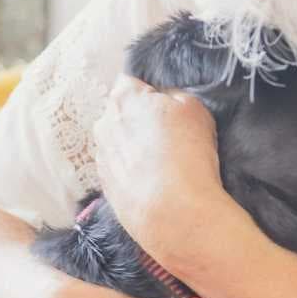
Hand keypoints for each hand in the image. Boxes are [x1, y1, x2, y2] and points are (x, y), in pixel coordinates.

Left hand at [93, 75, 242, 265]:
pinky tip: (157, 185)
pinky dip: (135, 175)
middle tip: (171, 138)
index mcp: (123, 98)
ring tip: (166, 166)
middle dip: (141, 121)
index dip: (152, 93)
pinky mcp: (106, 188)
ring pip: (120, 144)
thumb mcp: (195, 109)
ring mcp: (101, 159)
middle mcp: (103, 125)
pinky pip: (121, 172)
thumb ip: (174, 96)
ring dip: (137, 150)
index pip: (131, 83)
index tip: (169, 109)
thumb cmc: (188, 155)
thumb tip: (165, 102)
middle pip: (122, 114)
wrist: (175, 214)